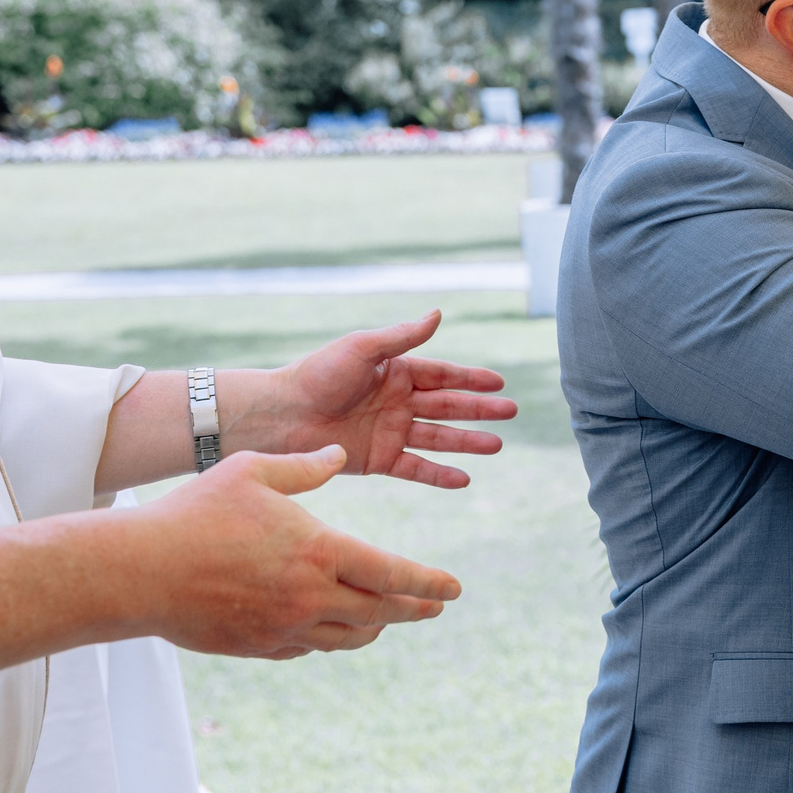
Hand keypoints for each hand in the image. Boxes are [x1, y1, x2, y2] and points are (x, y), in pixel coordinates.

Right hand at [0, 445, 461, 680]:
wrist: (140, 571)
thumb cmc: (196, 512)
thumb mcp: (253, 472)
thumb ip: (304, 467)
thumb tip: (339, 455)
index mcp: (317, 551)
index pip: (392, 574)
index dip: (428, 583)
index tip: (454, 589)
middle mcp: (309, 597)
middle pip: (380, 613)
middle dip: (413, 609)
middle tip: (434, 605)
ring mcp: (284, 629)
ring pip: (348, 638)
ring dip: (374, 627)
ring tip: (386, 615)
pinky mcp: (258, 648)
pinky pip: (308, 648)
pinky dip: (327, 637)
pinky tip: (329, 625)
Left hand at [246, 311, 511, 487]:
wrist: (282, 415)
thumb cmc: (316, 374)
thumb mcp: (362, 349)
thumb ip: (401, 337)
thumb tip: (438, 313)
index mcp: (395, 371)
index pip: (443, 375)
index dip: (471, 379)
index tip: (500, 382)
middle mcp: (397, 402)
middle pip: (447, 407)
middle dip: (479, 410)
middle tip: (511, 412)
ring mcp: (390, 432)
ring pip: (438, 438)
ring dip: (467, 442)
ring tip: (497, 446)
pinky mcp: (378, 460)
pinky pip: (416, 467)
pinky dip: (439, 474)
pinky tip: (465, 478)